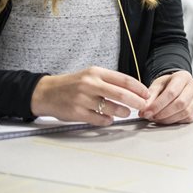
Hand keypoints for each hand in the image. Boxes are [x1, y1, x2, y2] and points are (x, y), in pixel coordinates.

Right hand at [31, 67, 148, 125]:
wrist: (46, 93)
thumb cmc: (73, 84)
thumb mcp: (90, 75)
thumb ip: (109, 81)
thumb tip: (133, 90)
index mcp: (96, 72)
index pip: (124, 80)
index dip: (139, 88)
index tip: (146, 94)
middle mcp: (90, 84)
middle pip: (121, 94)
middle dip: (136, 101)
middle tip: (143, 106)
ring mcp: (83, 99)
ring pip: (111, 108)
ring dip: (123, 112)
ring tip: (126, 113)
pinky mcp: (77, 113)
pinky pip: (99, 119)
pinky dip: (107, 121)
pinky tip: (109, 119)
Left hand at [139, 71, 192, 124]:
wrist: (177, 85)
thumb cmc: (168, 84)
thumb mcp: (157, 85)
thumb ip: (150, 96)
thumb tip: (145, 109)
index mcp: (183, 77)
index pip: (171, 92)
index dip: (158, 104)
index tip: (147, 112)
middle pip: (180, 103)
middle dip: (163, 113)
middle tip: (152, 117)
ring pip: (185, 112)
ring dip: (169, 119)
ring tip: (157, 118)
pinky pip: (188, 118)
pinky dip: (176, 121)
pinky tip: (167, 119)